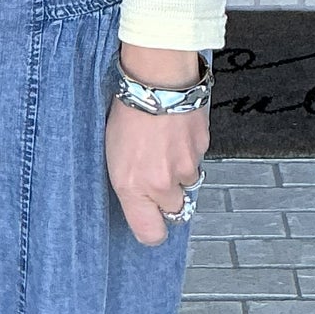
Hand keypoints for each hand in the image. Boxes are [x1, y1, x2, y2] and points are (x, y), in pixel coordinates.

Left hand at [105, 43, 211, 246]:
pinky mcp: (202, 150)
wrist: (157, 79)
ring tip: (164, 143)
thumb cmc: (127, 110)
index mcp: (132, 186)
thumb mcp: (112, 152)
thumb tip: (143, 201)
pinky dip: (189, 149)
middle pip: (175, 210)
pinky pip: (197, 159)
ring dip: (179, 170)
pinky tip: (175, 130)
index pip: (151, 234)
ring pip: (188, 183)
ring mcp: (184, 167)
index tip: (151, 222)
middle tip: (156, 171)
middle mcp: (160, 183)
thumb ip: (131, 184)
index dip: (153, 230)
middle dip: (168, 196)